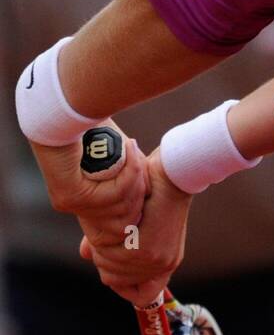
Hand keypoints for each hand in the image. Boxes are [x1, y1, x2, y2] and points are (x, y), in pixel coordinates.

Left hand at [31, 123, 148, 249]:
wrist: (64, 108)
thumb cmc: (91, 125)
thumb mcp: (117, 156)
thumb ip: (130, 176)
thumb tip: (148, 193)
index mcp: (82, 199)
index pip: (118, 226)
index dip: (137, 205)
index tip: (146, 184)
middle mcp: (73, 204)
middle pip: (126, 219)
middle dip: (140, 190)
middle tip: (140, 161)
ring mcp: (70, 202)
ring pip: (123, 204)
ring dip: (136, 176)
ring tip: (132, 150)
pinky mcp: (71, 195)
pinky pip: (115, 193)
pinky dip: (129, 169)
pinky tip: (128, 147)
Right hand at [81, 147, 192, 306]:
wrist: (171, 173)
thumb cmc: (152, 189)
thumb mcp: (132, 222)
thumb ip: (112, 243)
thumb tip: (85, 254)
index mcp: (164, 261)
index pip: (140, 295)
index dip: (121, 283)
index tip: (109, 264)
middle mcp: (163, 265)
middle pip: (115, 281)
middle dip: (102, 259)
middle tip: (102, 234)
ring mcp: (155, 261)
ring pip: (109, 270)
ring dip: (101, 249)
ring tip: (108, 225)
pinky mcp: (146, 251)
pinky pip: (109, 258)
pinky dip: (103, 243)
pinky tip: (110, 224)